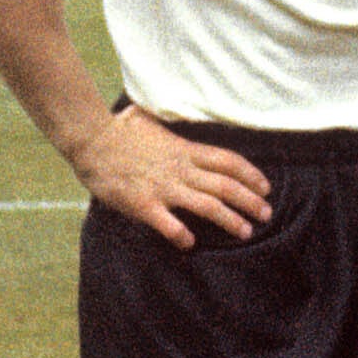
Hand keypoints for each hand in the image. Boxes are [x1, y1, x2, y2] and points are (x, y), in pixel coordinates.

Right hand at [72, 106, 271, 249]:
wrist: (90, 140)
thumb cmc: (118, 130)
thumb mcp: (152, 120)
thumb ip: (169, 124)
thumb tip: (171, 113)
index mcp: (185, 150)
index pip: (228, 161)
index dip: (251, 175)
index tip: (266, 188)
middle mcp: (180, 169)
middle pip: (226, 186)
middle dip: (251, 201)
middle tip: (267, 214)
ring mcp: (163, 187)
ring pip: (208, 206)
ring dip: (230, 220)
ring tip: (246, 232)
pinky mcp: (143, 204)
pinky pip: (169, 224)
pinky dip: (182, 235)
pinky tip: (190, 243)